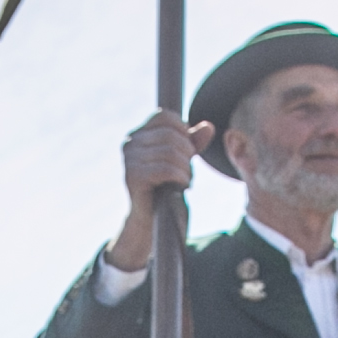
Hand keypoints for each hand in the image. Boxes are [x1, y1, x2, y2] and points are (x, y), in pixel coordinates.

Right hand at [110, 109, 212, 270]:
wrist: (152, 221)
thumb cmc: (166, 188)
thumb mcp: (182, 161)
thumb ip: (193, 142)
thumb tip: (208, 127)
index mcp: (138, 134)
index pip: (165, 116)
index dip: (184, 130)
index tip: (188, 150)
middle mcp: (129, 143)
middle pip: (170, 134)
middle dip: (187, 152)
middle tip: (188, 170)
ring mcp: (129, 160)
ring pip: (170, 151)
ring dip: (185, 167)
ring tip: (185, 180)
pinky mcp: (133, 177)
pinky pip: (166, 168)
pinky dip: (180, 176)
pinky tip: (181, 185)